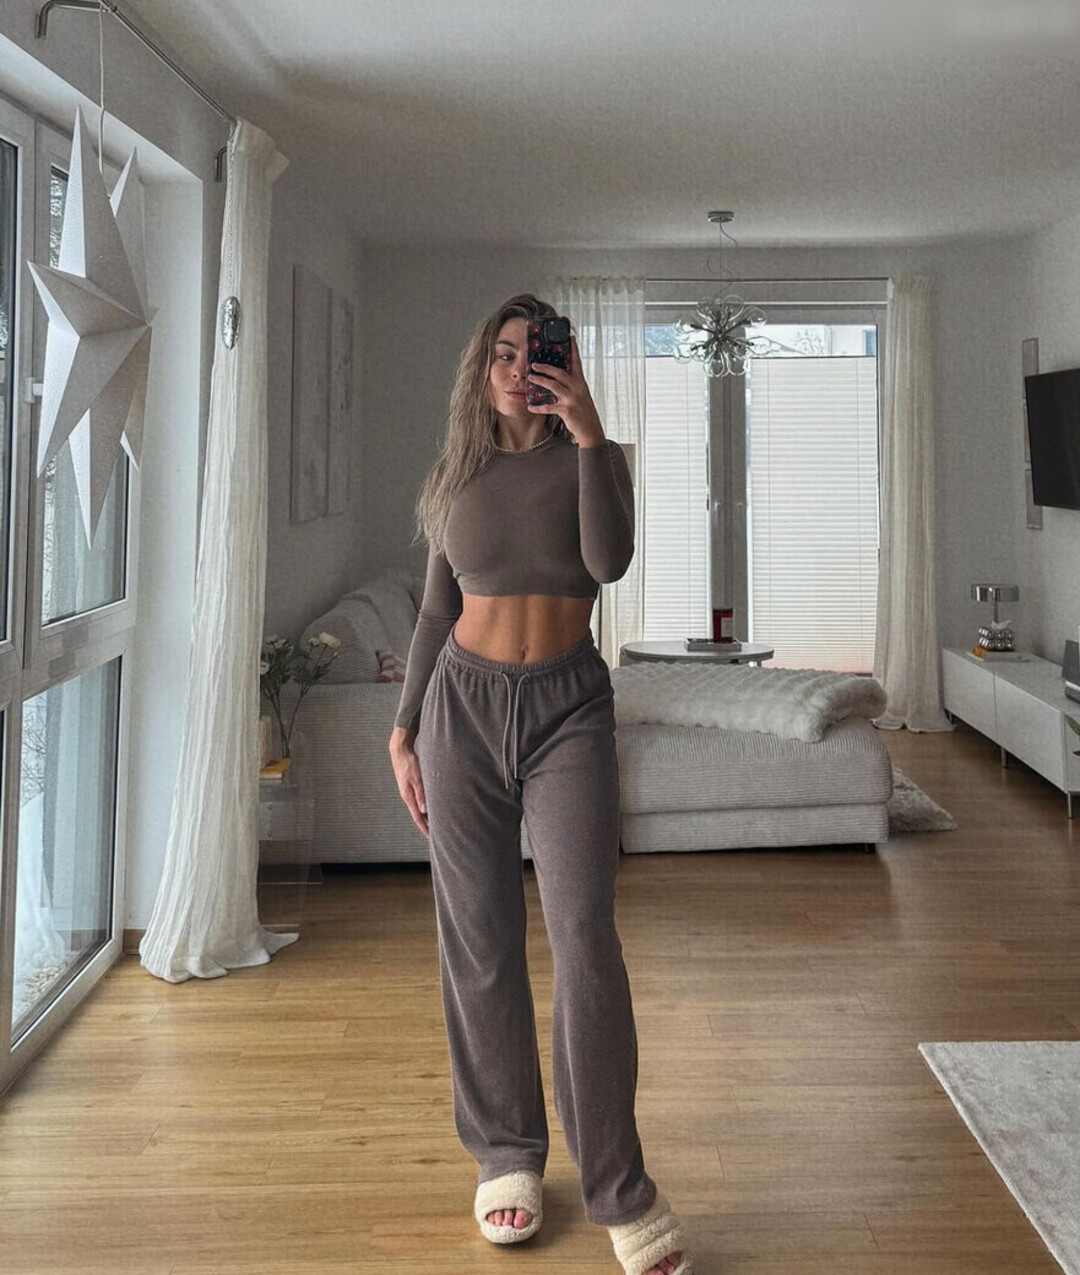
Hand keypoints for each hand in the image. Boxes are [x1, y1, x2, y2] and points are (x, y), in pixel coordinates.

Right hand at [390, 740, 428, 836]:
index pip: (417, 817)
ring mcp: (408, 791)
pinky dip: (424, 806)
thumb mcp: (417, 778)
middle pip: (418, 814)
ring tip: (435, 823)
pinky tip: (429, 807)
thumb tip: (424, 811)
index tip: (431, 837)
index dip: (425, 828)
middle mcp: (407, 796)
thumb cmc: (409, 762)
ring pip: (418, 807)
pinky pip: (418, 800)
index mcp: (408, 796)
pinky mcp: (410, 785)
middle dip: (426, 825)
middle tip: (436, 834)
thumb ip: (421, 794)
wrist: (400, 750)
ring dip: (426, 816)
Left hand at [528, 331, 604, 446]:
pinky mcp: (567, 410)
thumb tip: (558, 376)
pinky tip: (531, 406)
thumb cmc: (584, 411)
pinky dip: (539, 407)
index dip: (573, 349)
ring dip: (540, 380)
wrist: (591, 429)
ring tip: (530, 377)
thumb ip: (572, 384)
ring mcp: (572, 399)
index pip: (577, 362)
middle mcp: (577, 388)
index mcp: (581, 382)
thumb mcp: (581, 394)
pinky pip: (549, 407)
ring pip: (553, 386)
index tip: (570, 338)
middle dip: (546, 367)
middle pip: (560, 373)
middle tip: (534, 364)